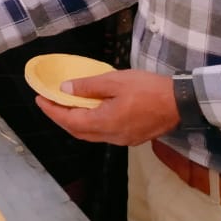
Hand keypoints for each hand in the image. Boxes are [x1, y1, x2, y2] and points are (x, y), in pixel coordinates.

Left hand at [36, 70, 179, 145]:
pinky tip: (89, 110)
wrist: (181, 102)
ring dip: (75, 121)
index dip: (52, 111)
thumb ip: (88, 87)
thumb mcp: (114, 81)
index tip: (39, 99)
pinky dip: (90, 123)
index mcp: (106, 123)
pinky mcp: (133, 137)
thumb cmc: (148, 88)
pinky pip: (104, 133)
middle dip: (60, 117)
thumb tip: (64, 89)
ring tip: (65, 105)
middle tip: (49, 101)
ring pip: (91, 134)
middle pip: (78, 131)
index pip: (70, 121)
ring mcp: (124, 139)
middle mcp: (113, 136)